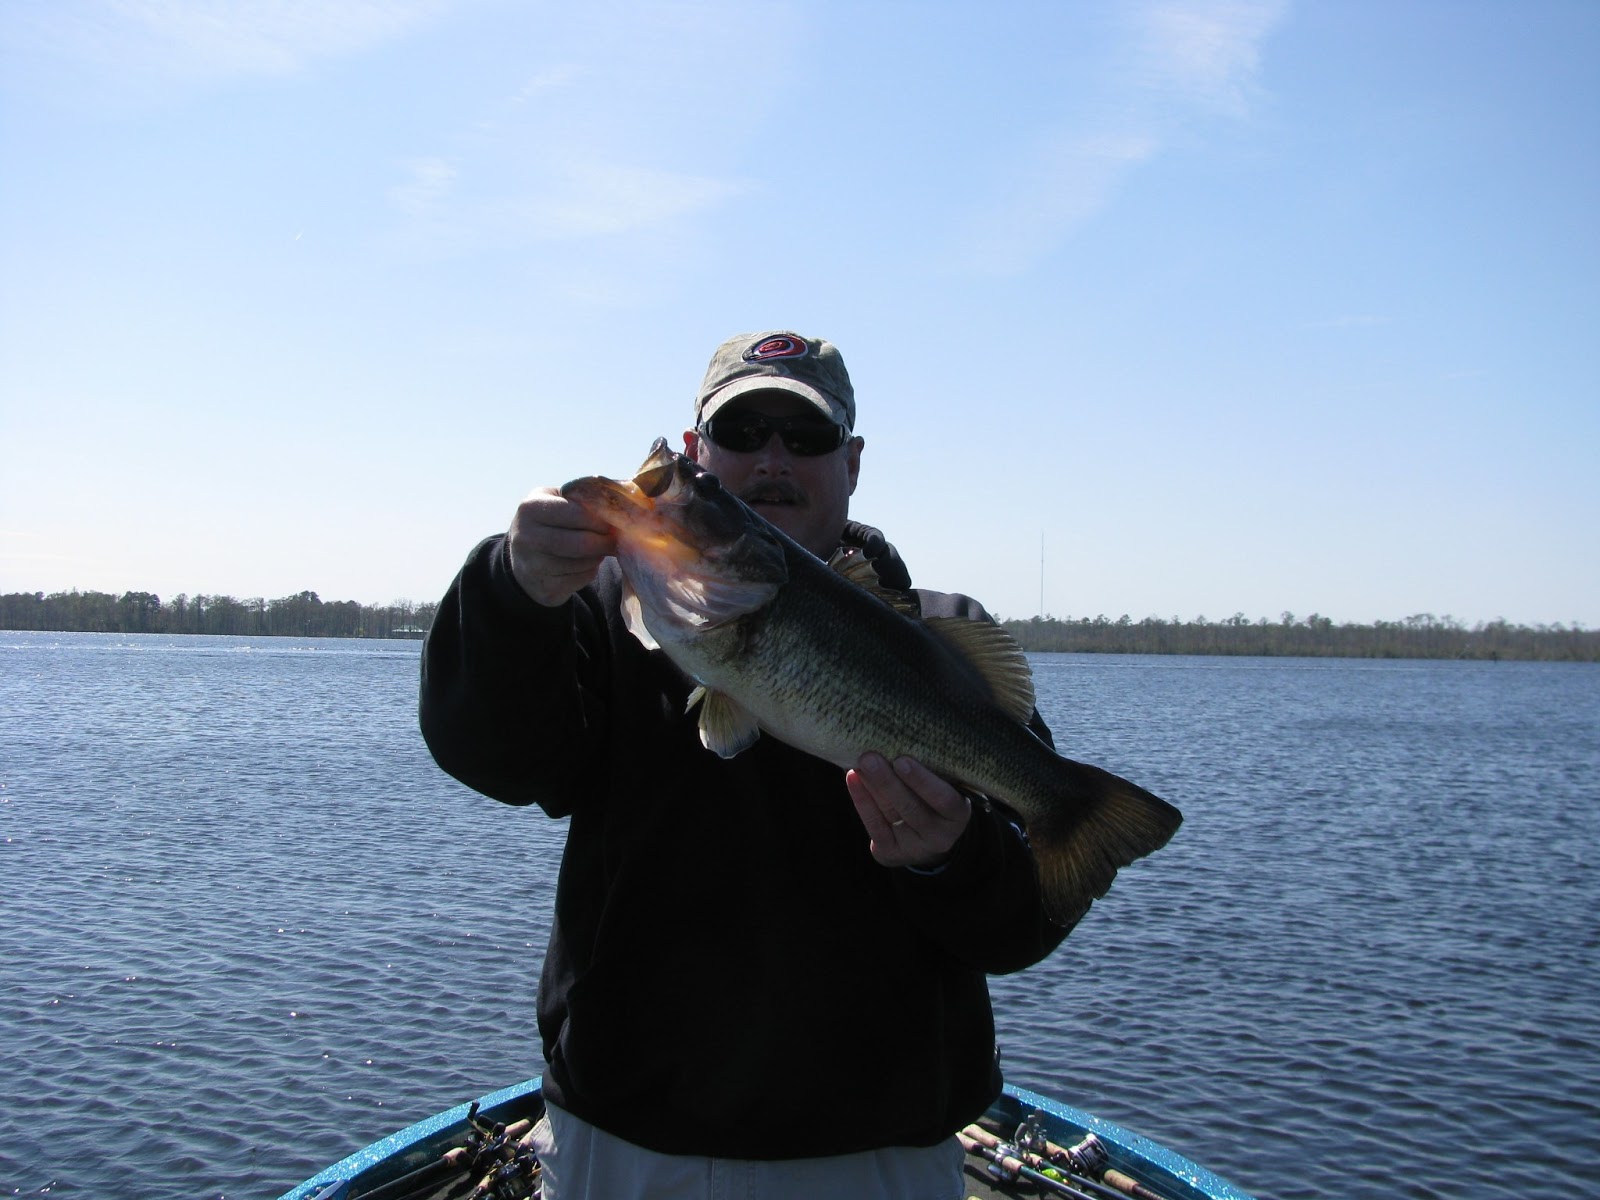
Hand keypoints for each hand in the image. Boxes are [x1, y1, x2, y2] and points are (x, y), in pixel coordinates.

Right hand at [506, 487, 616, 606]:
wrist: (521, 559)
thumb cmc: (547, 522)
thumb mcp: (554, 500)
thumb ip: (581, 498)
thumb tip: (621, 502)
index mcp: (530, 509)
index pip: (577, 513)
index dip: (601, 519)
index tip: (613, 521)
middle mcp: (527, 538)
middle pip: (582, 542)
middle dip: (605, 541)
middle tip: (615, 538)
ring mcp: (533, 566)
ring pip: (585, 562)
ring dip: (599, 556)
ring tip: (597, 548)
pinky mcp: (545, 589)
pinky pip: (582, 579)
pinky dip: (590, 571)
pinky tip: (584, 563)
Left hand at [845, 753, 972, 869]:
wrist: (925, 837)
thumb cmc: (933, 797)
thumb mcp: (941, 785)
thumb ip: (928, 768)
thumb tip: (897, 736)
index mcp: (958, 815)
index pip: (944, 799)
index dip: (923, 781)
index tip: (902, 760)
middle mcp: (940, 835)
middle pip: (912, 807)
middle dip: (888, 781)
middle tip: (870, 757)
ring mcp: (915, 848)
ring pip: (891, 813)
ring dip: (872, 786)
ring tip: (859, 763)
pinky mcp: (892, 853)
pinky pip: (874, 826)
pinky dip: (862, 800)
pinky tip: (853, 779)